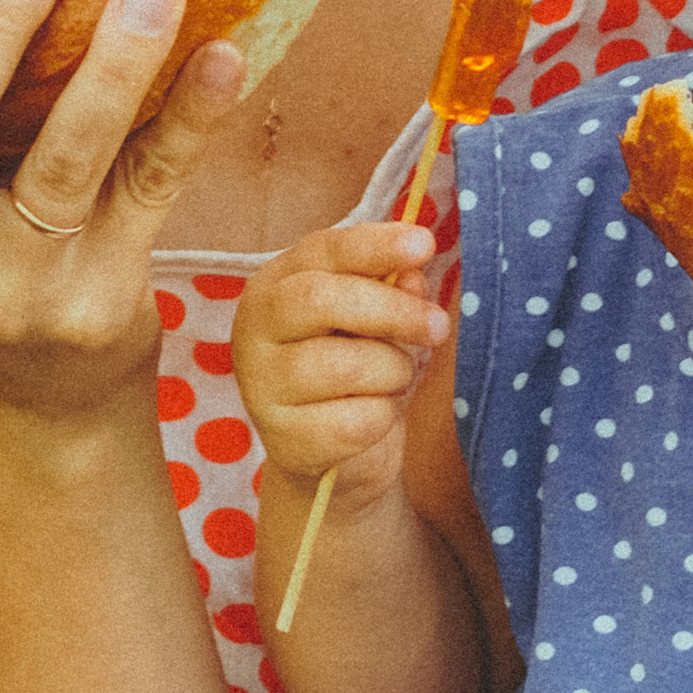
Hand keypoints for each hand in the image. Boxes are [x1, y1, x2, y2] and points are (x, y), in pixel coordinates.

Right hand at [231, 222, 446, 506]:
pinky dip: (383, 417)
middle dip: (392, 310)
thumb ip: (391, 289)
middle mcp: (254, 327)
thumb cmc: (353, 363)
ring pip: (344, 365)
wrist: (327, 447)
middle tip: (438, 327)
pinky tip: (374, 413)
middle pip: (320, 299)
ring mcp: (261, 385)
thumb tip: (411, 276)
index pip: (323, 250)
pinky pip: (354, 421)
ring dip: (393, 371)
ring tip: (395, 378)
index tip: (424, 245)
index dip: (375, 245)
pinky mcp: (283, 438)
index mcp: (276, 283)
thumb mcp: (374, 317)